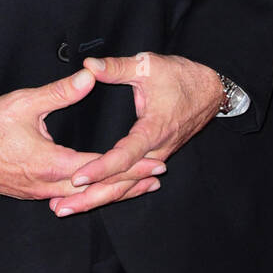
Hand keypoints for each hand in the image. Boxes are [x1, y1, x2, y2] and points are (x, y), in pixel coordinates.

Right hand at [0, 67, 162, 203]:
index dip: (132, 166)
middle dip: (130, 184)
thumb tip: (90, 77)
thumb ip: (61, 92)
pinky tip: (92, 190)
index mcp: (52, 165)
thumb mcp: (24, 103)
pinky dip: (87, 194)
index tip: (155, 163)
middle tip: (156, 178)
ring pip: (82, 198)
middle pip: (98, 191)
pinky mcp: (27, 191)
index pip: (102, 169)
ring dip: (110, 191)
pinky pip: (65, 197)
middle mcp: (48, 186)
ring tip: (134, 187)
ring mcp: (37, 192)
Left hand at [47, 53, 221, 216]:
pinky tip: (96, 197)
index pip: (124, 157)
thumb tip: (89, 66)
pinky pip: (132, 181)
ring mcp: (156, 156)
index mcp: (153, 130)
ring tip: (68, 208)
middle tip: (61, 208)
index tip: (77, 176)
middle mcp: (156, 150)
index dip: (101, 168)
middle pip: (122, 183)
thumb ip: (117, 67)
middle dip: (91, 197)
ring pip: (126, 186)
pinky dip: (112, 190)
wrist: (210, 90)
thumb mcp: (148, 65)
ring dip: (98, 198)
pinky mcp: (155, 156)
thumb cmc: (182, 77)